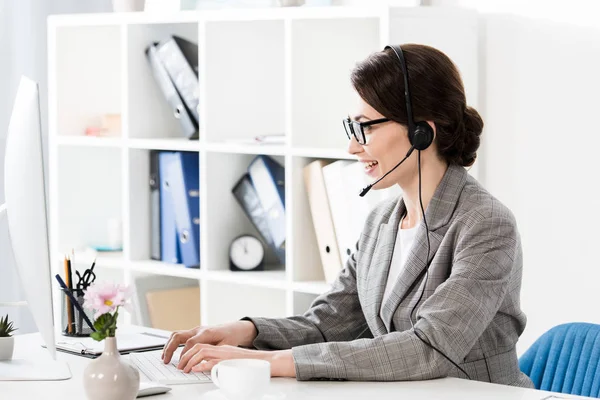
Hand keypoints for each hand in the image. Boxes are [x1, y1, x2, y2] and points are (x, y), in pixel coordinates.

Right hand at [161, 321, 256, 363]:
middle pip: (179, 336)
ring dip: (168, 345)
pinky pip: (179, 336)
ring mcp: (195, 330)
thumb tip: (205, 361)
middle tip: (166, 361)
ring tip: (164, 357)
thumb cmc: (229, 337)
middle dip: (170, 348)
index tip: (181, 365)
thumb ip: (214, 352)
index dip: (184, 354)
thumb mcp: (225, 345)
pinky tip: (169, 352)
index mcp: (206, 333)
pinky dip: (172, 343)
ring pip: (176, 335)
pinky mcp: (193, 332)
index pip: (190, 343)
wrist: (232, 329)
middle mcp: (198, 330)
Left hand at [177, 344, 295, 377]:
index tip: (183, 360)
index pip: (201, 345)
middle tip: (180, 365)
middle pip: (199, 346)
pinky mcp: (229, 361)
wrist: (266, 361)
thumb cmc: (250, 363)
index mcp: (222, 348)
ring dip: (190, 360)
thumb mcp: (231, 361)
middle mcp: (222, 348)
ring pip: (202, 352)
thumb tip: (205, 369)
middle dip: (186, 355)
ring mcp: (225, 353)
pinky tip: (195, 369)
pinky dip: (201, 365)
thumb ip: (219, 362)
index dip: (189, 352)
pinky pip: (212, 361)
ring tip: (185, 368)